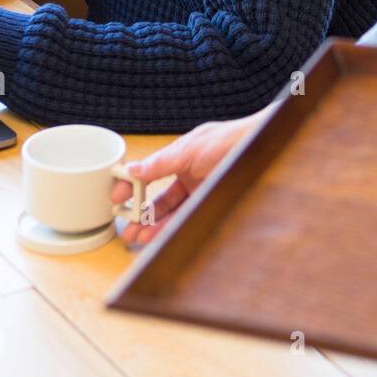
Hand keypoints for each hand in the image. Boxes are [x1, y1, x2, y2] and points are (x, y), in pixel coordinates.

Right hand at [111, 108, 271, 246]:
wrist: (260, 148)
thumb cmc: (229, 140)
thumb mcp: (190, 149)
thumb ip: (161, 162)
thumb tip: (133, 169)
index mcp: (179, 157)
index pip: (148, 173)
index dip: (132, 185)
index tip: (116, 197)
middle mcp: (187, 174)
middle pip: (157, 197)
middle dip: (139, 212)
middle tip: (125, 224)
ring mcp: (199, 191)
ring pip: (170, 211)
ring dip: (151, 224)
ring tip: (136, 236)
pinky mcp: (210, 203)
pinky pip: (186, 218)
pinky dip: (169, 227)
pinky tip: (157, 235)